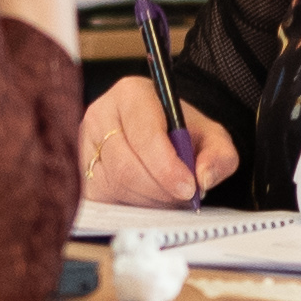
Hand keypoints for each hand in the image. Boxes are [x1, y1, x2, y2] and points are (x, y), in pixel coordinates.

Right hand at [83, 71, 234, 205]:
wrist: (163, 133)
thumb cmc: (183, 132)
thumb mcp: (213, 137)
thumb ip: (219, 155)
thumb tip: (203, 178)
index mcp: (131, 94)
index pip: (144, 136)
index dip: (166, 167)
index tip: (188, 187)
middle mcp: (100, 116)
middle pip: (126, 168)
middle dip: (160, 190)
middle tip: (183, 197)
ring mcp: (85, 145)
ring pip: (116, 187)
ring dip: (150, 201)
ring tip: (170, 194)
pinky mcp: (81, 172)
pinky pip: (106, 200)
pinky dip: (133, 206)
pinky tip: (150, 198)